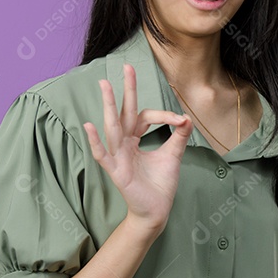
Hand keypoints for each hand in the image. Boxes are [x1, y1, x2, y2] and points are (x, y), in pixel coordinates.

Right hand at [82, 63, 192, 233]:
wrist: (157, 211)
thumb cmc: (161, 184)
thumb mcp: (173, 155)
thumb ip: (179, 136)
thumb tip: (187, 117)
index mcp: (135, 138)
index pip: (145, 116)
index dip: (164, 115)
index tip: (182, 121)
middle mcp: (124, 144)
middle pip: (124, 112)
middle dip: (126, 90)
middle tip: (126, 66)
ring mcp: (118, 156)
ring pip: (112, 127)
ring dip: (108, 106)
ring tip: (105, 85)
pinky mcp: (116, 171)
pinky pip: (103, 154)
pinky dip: (95, 141)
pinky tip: (89, 125)